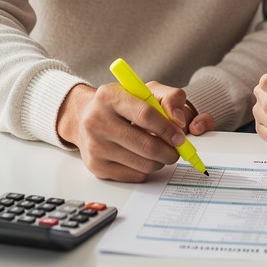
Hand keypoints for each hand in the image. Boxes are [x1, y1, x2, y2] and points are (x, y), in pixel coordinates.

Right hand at [57, 82, 209, 181]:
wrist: (86, 117)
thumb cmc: (121, 104)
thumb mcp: (145, 90)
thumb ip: (170, 97)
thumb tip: (180, 121)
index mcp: (109, 96)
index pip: (146, 115)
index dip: (168, 128)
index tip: (180, 136)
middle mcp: (97, 121)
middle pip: (146, 145)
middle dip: (169, 151)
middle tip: (176, 150)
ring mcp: (95, 146)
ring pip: (143, 164)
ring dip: (160, 161)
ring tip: (161, 152)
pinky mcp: (96, 166)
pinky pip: (134, 175)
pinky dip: (147, 169)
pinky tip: (145, 158)